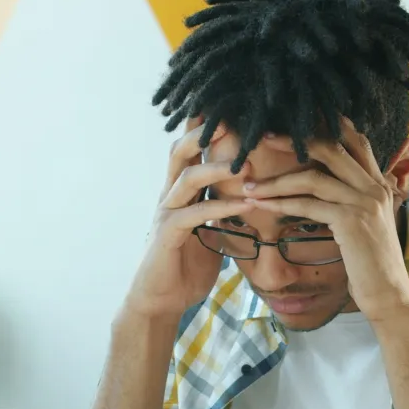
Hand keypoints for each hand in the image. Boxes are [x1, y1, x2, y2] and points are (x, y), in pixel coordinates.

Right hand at [122, 119, 253, 320]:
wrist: (159, 300)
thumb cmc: (185, 266)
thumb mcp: (209, 232)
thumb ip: (222, 211)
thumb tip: (249, 197)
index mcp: (180, 192)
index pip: (190, 150)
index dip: (206, 128)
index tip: (231, 108)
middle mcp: (170, 196)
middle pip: (181, 150)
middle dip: (206, 132)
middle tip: (235, 118)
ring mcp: (166, 213)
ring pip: (187, 177)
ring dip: (218, 167)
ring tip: (247, 163)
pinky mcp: (168, 235)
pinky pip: (195, 214)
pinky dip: (222, 208)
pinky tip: (246, 206)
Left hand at [242, 118, 408, 322]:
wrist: (389, 295)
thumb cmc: (372, 265)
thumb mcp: (367, 226)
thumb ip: (353, 203)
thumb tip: (326, 193)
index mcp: (379, 185)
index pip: (356, 141)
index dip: (329, 126)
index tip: (295, 123)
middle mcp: (375, 187)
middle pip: (331, 148)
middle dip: (294, 140)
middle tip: (264, 137)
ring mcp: (364, 202)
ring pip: (313, 178)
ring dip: (276, 181)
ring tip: (250, 186)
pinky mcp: (351, 221)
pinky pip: (308, 204)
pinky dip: (281, 203)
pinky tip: (262, 205)